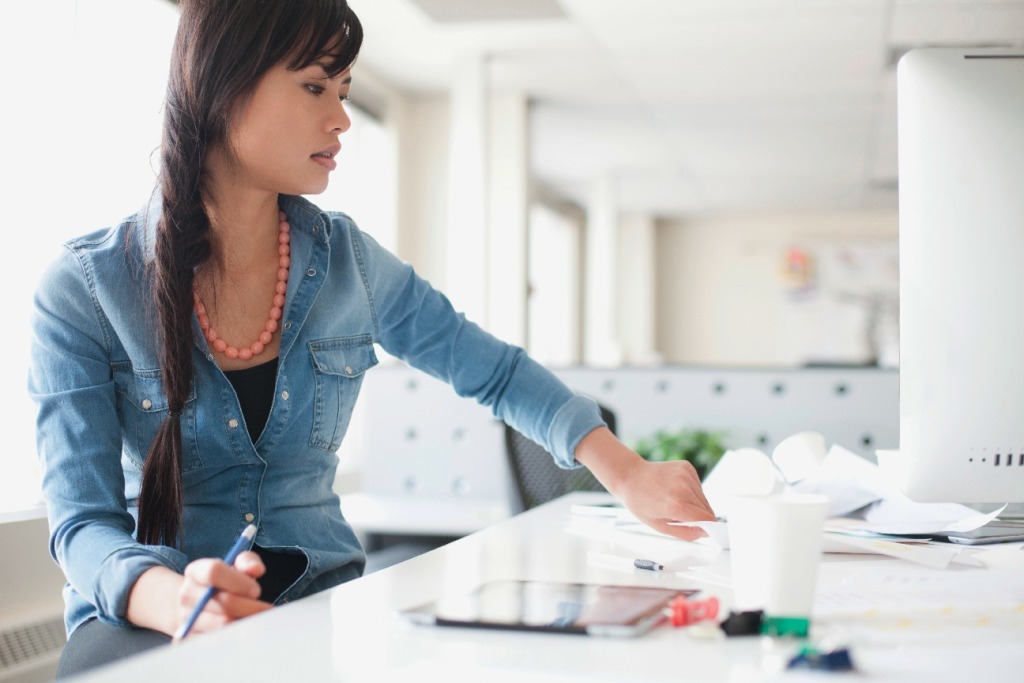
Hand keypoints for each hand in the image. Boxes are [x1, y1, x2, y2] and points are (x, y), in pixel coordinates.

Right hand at [175, 551, 270, 634]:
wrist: (199, 606)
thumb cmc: (224, 583)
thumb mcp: (236, 566)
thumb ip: (248, 562)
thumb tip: (256, 569)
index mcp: (196, 571)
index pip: (214, 572)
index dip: (239, 581)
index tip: (256, 590)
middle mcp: (187, 595)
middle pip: (224, 602)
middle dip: (251, 606)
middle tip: (266, 609)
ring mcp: (187, 619)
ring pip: (223, 624)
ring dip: (245, 623)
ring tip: (257, 620)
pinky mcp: (192, 639)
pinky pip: (218, 642)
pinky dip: (236, 637)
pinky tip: (244, 631)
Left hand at [574, 427, 715, 540]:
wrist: (630, 476)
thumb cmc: (639, 501)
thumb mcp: (659, 526)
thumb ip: (684, 533)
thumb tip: (703, 533)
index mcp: (675, 505)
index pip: (707, 519)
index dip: (708, 527)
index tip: (708, 531)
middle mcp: (683, 488)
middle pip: (707, 509)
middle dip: (699, 516)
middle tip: (681, 516)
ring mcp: (685, 475)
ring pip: (703, 497)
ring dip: (695, 503)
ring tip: (676, 501)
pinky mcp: (686, 467)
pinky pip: (698, 485)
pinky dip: (692, 491)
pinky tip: (676, 490)